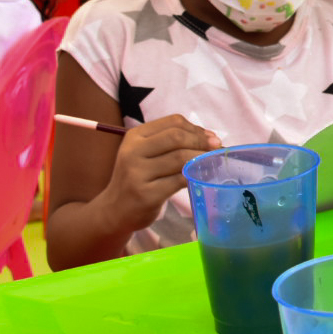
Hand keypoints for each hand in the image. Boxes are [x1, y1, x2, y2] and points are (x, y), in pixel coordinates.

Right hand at [100, 115, 220, 231]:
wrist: (115, 211)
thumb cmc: (138, 178)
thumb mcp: (146, 154)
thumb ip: (172, 142)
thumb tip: (211, 137)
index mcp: (135, 136)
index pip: (173, 122)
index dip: (196, 128)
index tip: (211, 137)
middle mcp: (133, 152)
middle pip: (177, 137)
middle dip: (202, 141)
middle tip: (217, 149)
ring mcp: (137, 174)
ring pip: (180, 158)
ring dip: (202, 159)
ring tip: (213, 163)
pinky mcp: (147, 195)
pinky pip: (179, 180)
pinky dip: (195, 176)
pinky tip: (201, 178)